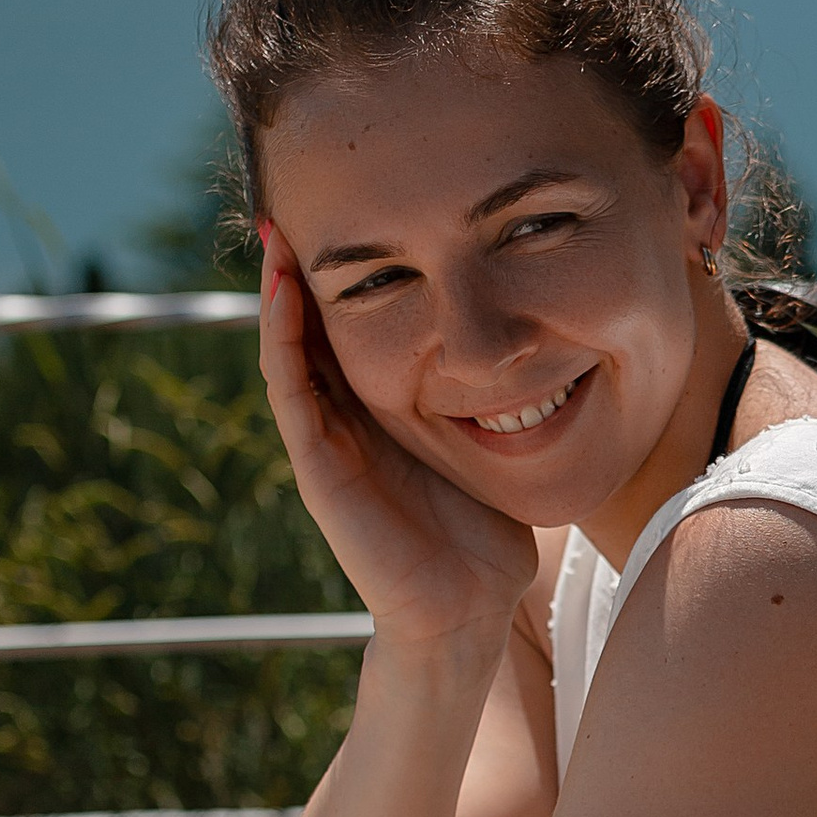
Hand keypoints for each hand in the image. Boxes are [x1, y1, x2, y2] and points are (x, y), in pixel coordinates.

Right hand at [258, 227, 534, 659]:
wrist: (465, 612)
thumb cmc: (483, 540)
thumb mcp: (489, 446)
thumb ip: (492, 401)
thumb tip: (540, 351)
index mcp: (384, 415)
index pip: (353, 332)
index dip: (347, 280)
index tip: (353, 219)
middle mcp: (346, 423)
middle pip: (312, 332)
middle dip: (302, 273)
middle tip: (295, 205)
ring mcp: (326, 445)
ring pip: (290, 353)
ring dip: (278, 295)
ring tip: (276, 236)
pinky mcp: (318, 470)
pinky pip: (291, 393)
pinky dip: (281, 342)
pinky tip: (280, 296)